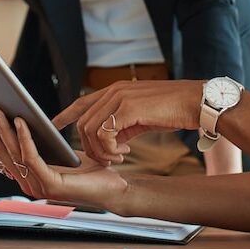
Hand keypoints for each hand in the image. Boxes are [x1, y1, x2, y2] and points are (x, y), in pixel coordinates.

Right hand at [0, 104, 125, 205]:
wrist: (114, 187)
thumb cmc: (88, 168)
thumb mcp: (56, 150)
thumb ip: (36, 141)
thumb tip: (15, 115)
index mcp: (24, 176)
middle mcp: (26, 183)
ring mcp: (37, 186)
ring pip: (12, 153)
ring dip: (1, 128)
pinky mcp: (51, 185)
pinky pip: (32, 157)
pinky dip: (24, 138)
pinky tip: (20, 120)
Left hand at [51, 79, 203, 164]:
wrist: (196, 102)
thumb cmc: (173, 110)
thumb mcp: (141, 116)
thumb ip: (122, 123)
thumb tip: (111, 140)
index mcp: (116, 90)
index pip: (82, 102)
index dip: (65, 114)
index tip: (54, 125)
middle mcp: (114, 91)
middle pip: (83, 122)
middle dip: (90, 146)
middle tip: (109, 158)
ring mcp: (120, 97)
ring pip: (90, 129)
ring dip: (101, 150)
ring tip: (119, 157)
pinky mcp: (128, 108)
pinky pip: (104, 133)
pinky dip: (110, 148)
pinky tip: (125, 151)